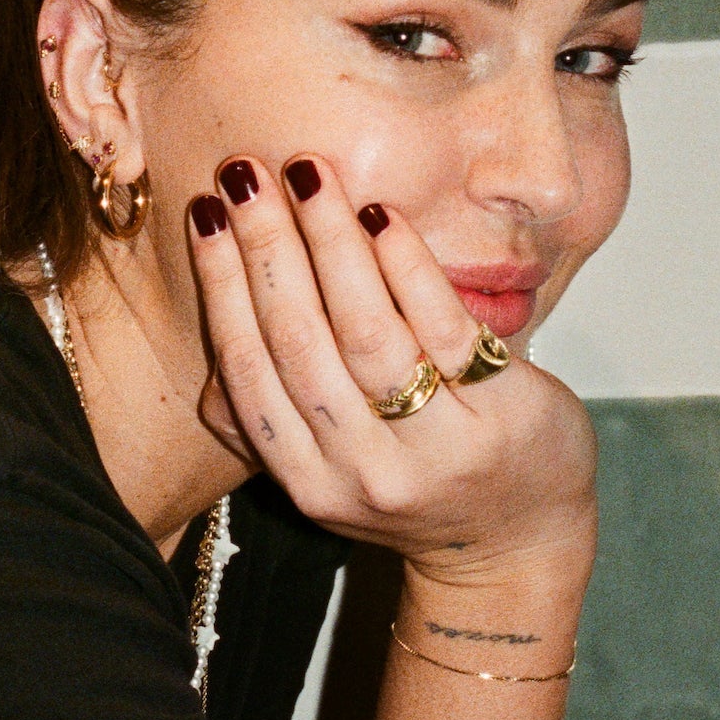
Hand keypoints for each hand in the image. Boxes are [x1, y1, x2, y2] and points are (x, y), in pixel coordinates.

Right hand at [188, 154, 596, 588]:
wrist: (516, 544)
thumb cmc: (414, 478)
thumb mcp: (328, 467)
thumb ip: (271, 411)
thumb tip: (220, 317)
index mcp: (305, 480)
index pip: (247, 369)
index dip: (220, 286)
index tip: (204, 214)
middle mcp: (360, 472)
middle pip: (297, 343)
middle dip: (265, 249)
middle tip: (244, 176)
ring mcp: (432, 450)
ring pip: (365, 332)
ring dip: (329, 243)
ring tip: (309, 176)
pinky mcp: (499, 420)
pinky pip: (441, 330)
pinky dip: (405, 268)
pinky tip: (381, 216)